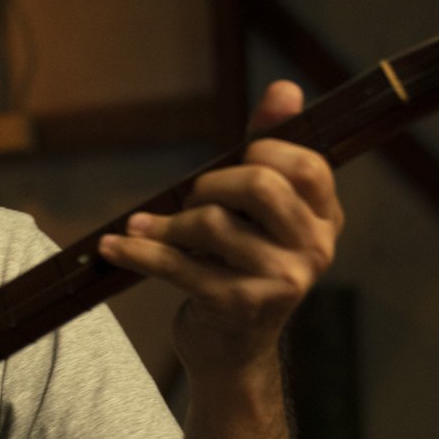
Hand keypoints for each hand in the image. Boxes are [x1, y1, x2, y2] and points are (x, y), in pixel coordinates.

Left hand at [97, 80, 341, 378]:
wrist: (232, 350)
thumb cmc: (241, 266)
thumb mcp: (258, 212)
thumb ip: (269, 150)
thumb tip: (285, 89)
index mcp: (325, 219)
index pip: (305, 163)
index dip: (262, 150)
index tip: (234, 161)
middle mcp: (315, 249)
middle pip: (258, 184)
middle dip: (209, 184)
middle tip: (189, 201)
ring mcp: (281, 281)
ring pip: (212, 223)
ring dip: (166, 224)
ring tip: (146, 230)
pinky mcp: (239, 305)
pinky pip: (178, 265)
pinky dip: (137, 252)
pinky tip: (113, 247)